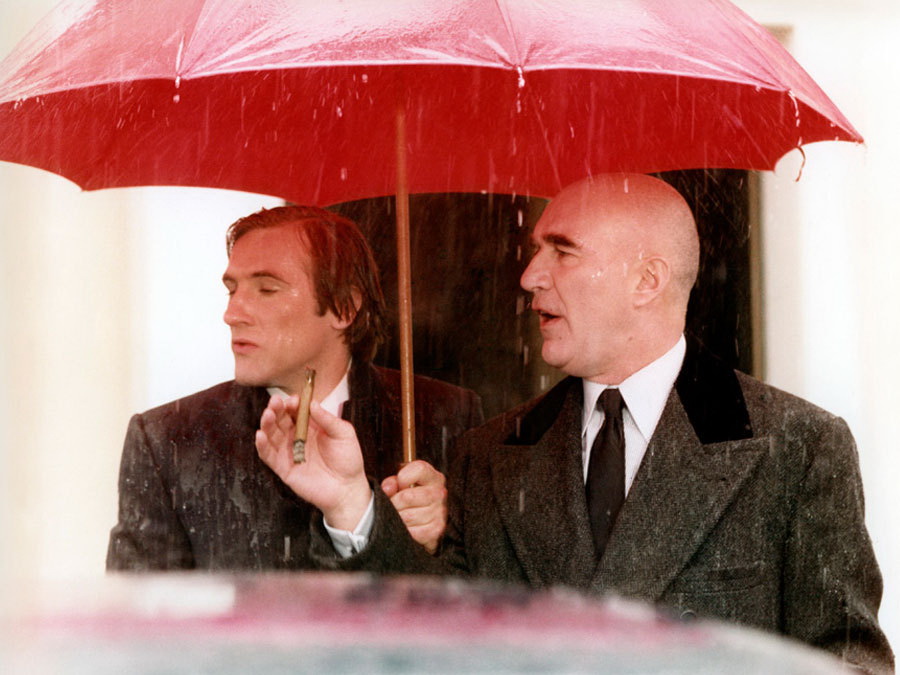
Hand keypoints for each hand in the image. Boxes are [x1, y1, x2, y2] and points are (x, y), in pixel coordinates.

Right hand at [255, 396, 370, 529]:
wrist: (347, 488)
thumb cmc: (348, 460)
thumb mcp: (344, 434)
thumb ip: (328, 419)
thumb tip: (312, 403)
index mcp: (311, 427)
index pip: (296, 411)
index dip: (293, 404)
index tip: (294, 399)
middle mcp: (297, 437)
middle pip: (281, 420)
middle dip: (276, 410)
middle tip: (275, 402)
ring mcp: (289, 452)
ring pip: (272, 435)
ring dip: (267, 424)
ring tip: (267, 414)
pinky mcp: (283, 468)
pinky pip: (268, 455)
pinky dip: (262, 445)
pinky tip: (260, 435)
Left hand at [381, 460, 447, 553]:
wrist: (424, 522)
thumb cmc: (411, 499)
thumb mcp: (401, 485)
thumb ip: (392, 482)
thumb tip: (387, 488)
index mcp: (433, 477)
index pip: (419, 469)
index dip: (403, 477)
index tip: (399, 485)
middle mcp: (440, 492)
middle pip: (407, 496)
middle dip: (394, 503)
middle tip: (393, 506)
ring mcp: (440, 512)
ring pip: (408, 516)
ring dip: (398, 519)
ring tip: (399, 517)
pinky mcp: (437, 529)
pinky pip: (413, 532)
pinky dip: (405, 531)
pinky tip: (406, 527)